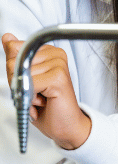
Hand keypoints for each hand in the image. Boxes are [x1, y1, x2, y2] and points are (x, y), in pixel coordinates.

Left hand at [4, 33, 90, 149]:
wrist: (64, 125)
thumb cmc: (48, 105)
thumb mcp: (25, 78)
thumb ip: (16, 57)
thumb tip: (7, 38)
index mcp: (49, 51)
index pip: (15, 50)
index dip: (14, 70)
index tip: (29, 81)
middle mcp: (56, 54)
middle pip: (15, 62)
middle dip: (18, 82)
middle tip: (35, 93)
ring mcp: (59, 65)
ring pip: (21, 74)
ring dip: (25, 92)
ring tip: (41, 98)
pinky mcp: (59, 77)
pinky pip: (29, 85)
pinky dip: (31, 98)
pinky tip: (44, 101)